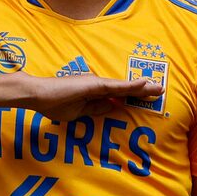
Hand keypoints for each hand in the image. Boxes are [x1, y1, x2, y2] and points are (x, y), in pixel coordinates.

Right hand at [16, 72, 157, 124]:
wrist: (37, 95)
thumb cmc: (52, 104)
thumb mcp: (78, 112)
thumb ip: (95, 109)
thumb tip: (112, 107)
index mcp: (93, 93)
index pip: (117, 96)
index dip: (132, 96)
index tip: (146, 98)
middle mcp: (97, 85)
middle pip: (125, 89)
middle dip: (143, 91)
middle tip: (159, 91)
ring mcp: (96, 84)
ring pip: (124, 86)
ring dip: (143, 88)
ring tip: (159, 88)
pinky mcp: (94, 84)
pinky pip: (117, 86)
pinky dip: (131, 86)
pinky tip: (145, 84)